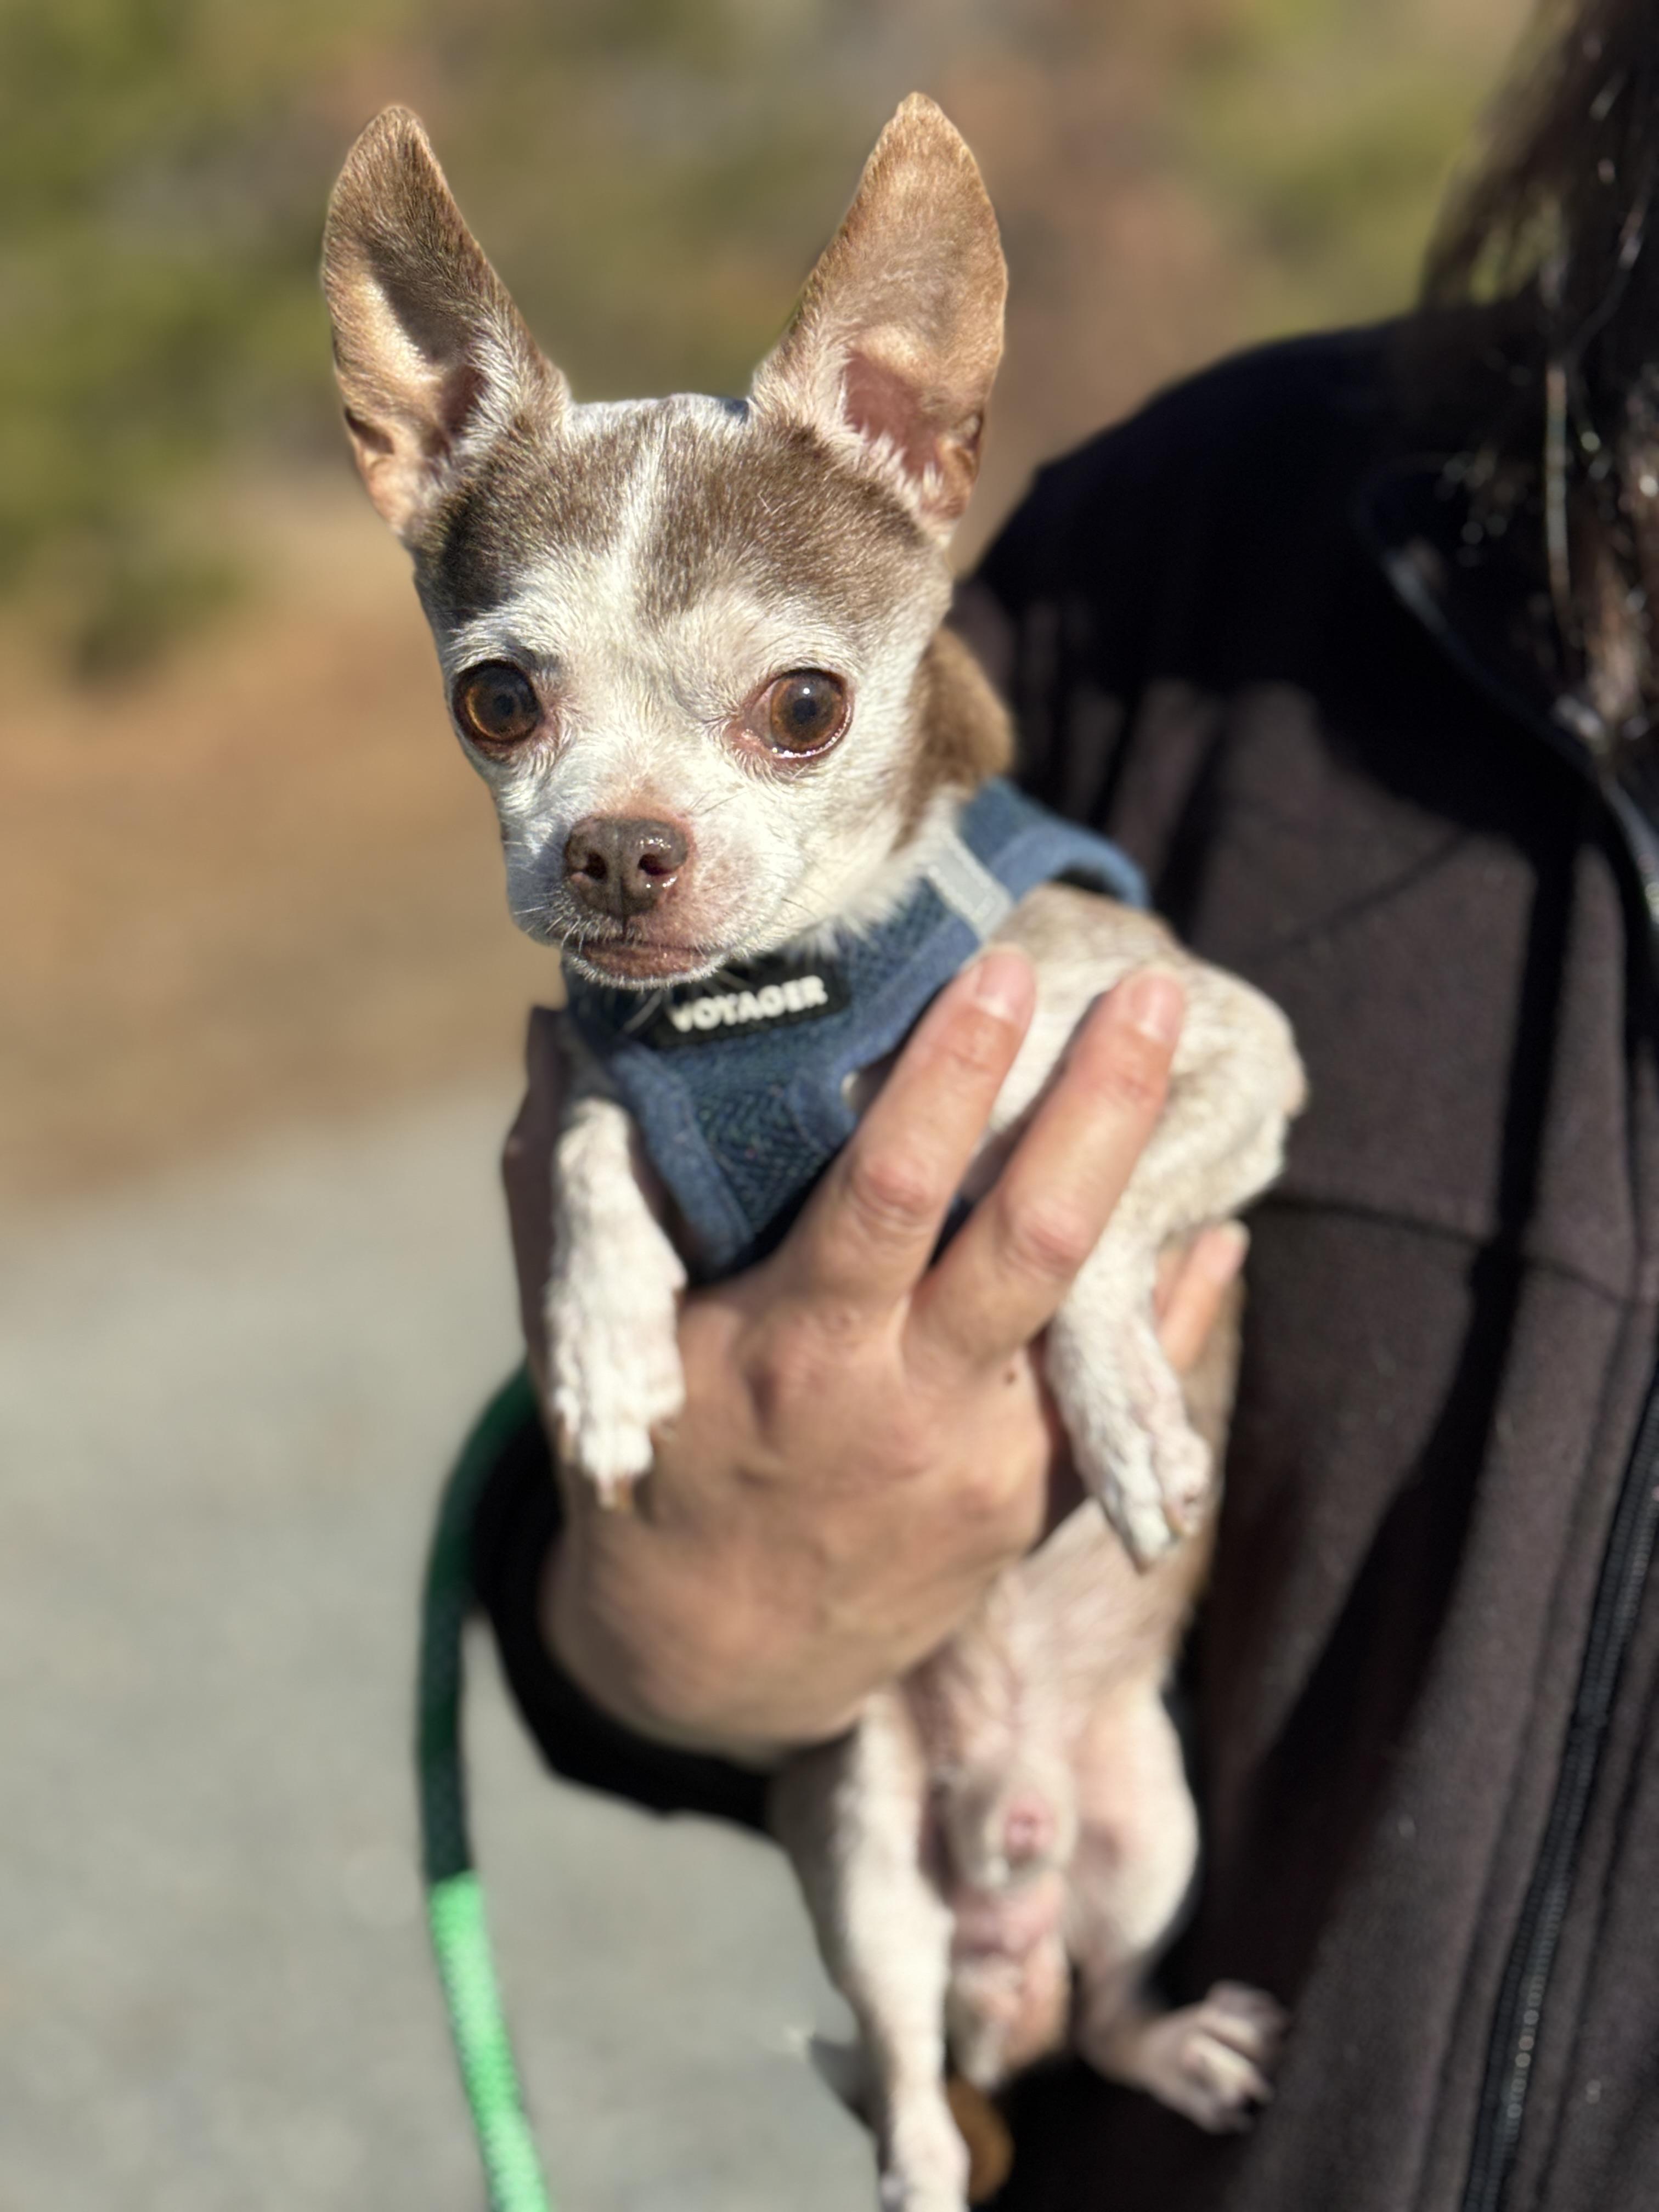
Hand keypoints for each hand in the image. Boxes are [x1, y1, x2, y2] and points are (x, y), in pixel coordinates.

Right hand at [503, 953, 1244, 1758]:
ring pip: (1096, 1314)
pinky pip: (1121, 1404)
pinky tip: (1208, 1224)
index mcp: (794, 1351)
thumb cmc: (646, 1471)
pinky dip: (1172, 1311)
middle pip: (1031, 1240)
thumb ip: (566, 1195)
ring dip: (1149, 1182)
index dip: (953, 1078)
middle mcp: (905, 1405)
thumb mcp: (587, 1346)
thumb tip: (548, 1031)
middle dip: (1100, 1105)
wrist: (718, 1658)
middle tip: (1153, 989)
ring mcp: (985, 1465)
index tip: (1002, 969)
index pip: (891, 1193)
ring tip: (1184, 1066)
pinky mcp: (1031, 1510)